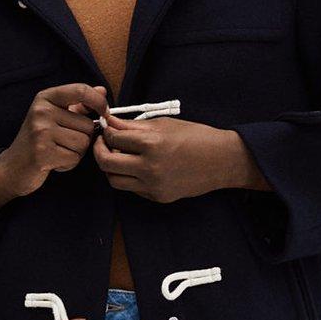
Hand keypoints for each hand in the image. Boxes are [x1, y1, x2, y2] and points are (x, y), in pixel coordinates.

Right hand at [0, 82, 108, 210]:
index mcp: (45, 98)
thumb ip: (78, 104)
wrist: (12, 167)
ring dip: (76, 153)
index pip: (80, 90)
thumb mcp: (55, 116)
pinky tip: (54, 162)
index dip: (98, 101)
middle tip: (63, 143)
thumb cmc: (38, 141)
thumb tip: (102, 90)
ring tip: (58, 152)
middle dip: (83, 138)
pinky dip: (69, 164)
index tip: (104, 112)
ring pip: (83, 143)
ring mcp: (41, 132)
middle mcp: (41, 111)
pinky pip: (74, 158)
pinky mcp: (43, 153)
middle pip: (87, 125)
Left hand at [90, 115, 270, 202]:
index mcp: (152, 143)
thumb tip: (110, 122)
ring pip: (114, 180)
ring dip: (110, 168)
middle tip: (102, 143)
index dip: (106, 131)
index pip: (113, 138)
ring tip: (118, 156)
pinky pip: (132, 189)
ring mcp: (153, 186)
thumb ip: (134, 126)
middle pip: (106, 163)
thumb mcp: (164, 124)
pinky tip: (136, 167)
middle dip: (99, 151)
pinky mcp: (157, 197)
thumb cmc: (195, 137)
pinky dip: (128, 178)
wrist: (221, 160)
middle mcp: (150, 167)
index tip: (106, 128)